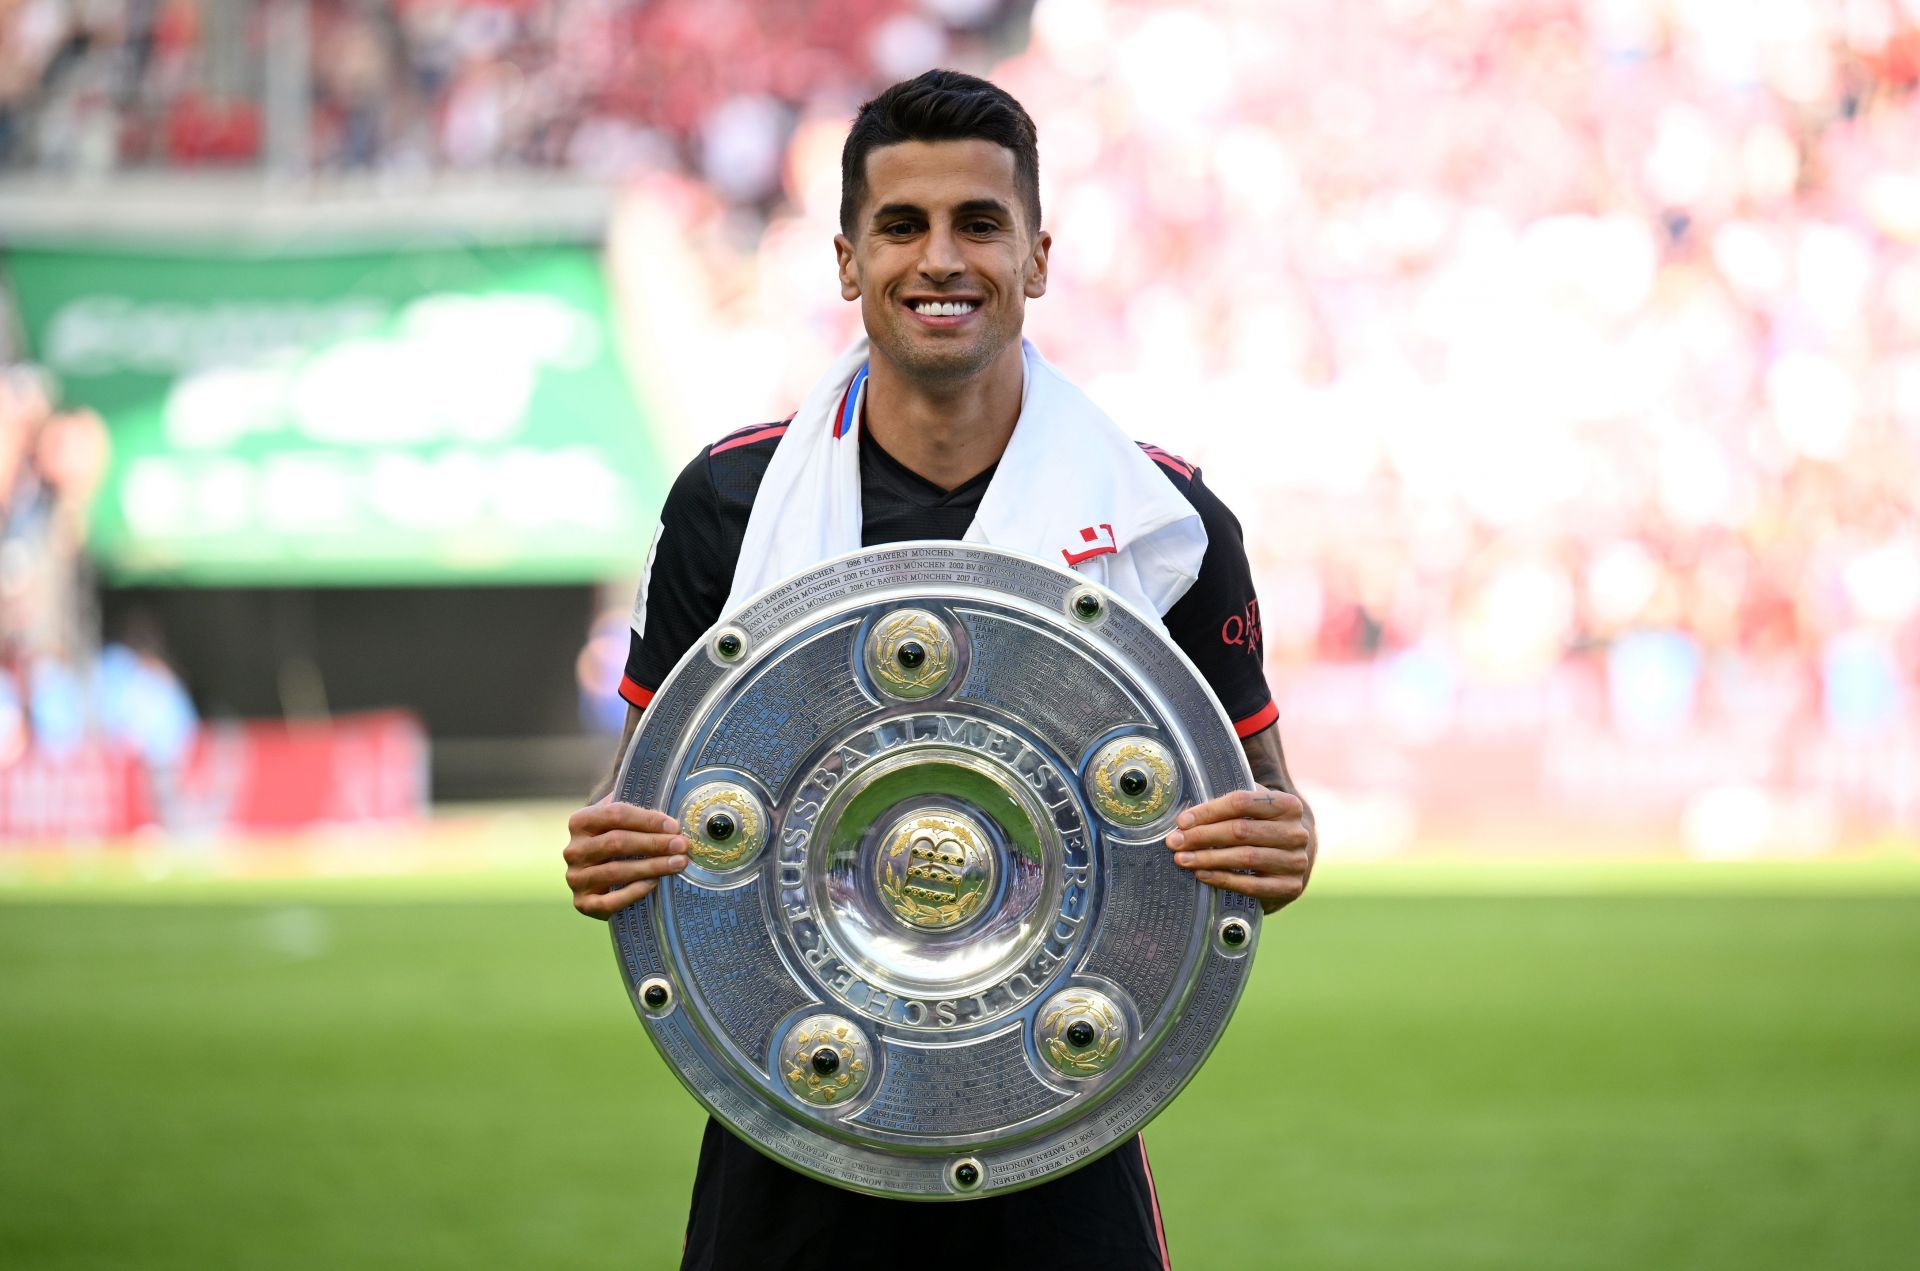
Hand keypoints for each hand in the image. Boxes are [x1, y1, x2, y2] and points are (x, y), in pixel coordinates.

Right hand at [564, 799, 689, 918]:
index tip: (674, 826)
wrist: (599, 880)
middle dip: (655, 843)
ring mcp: (576, 878)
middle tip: (682, 845)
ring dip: (652, 867)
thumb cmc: (617, 841)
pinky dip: (633, 892)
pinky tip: (654, 884)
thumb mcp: (622, 820)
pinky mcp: (582, 903)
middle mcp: (573, 849)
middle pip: (617, 842)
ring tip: (678, 863)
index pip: (615, 814)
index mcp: (580, 822)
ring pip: (616, 871)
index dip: (647, 819)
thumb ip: (637, 807)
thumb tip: (668, 800)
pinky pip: (610, 901)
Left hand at [1165, 786, 1314, 913]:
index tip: (1182, 821)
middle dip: (1202, 836)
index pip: (1242, 802)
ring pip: (1245, 858)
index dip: (1208, 811)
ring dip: (1207, 858)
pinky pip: (1251, 885)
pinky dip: (1222, 879)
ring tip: (1182, 859)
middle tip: (1175, 841)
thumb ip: (1228, 806)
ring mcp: (1295, 862)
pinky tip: (1202, 875)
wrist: (1289, 860)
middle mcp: (1296, 832)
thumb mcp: (1253, 810)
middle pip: (1241, 830)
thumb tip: (1185, 817)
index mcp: (1288, 804)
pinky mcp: (1290, 887)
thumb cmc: (1261, 828)